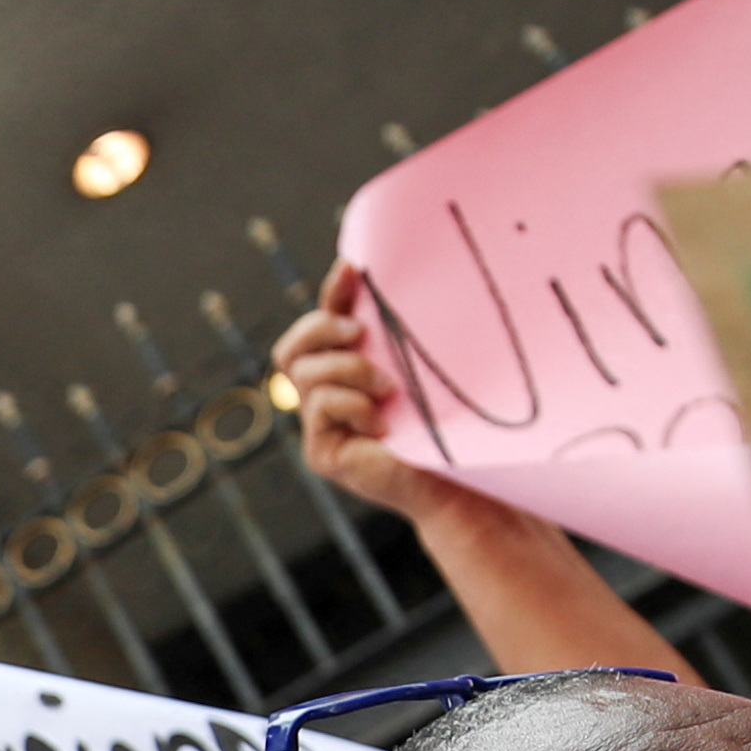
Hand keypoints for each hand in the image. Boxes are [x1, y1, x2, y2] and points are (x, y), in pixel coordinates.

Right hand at [274, 265, 437, 522]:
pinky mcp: (321, 452)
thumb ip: (396, 332)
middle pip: (293, 347)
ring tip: (388, 389)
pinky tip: (381, 423)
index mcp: (348, 370)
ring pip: (305, 373)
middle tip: (359, 332)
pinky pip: (319, 405)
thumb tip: (378, 277)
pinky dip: (352, 404)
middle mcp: (326, 397)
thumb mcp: (418, 365)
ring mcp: (320, 426)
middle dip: (321, 328)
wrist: (457, 481)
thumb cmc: (448, 422)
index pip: (322, 324)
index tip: (352, 269)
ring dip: (349, 370)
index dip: (331, 293)